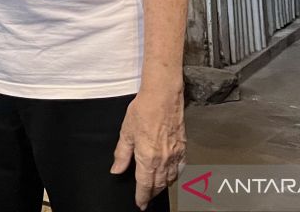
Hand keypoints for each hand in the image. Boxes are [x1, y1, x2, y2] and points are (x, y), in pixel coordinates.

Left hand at [111, 89, 185, 208]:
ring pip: (170, 179)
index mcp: (148, 158)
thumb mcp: (126, 132)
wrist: (163, 97)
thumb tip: (116, 170)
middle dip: (151, 194)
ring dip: (162, 187)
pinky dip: (174, 176)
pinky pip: (180, 169)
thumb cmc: (143, 111)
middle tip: (145, 200)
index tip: (139, 204)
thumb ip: (121, 154)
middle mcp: (164, 160)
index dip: (142, 197)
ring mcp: (175, 155)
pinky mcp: (183, 148)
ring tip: (155, 190)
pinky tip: (171, 177)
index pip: (145, 185)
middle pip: (158, 185)